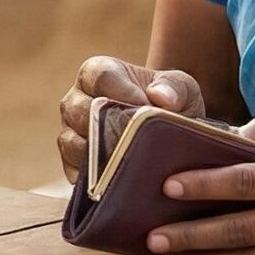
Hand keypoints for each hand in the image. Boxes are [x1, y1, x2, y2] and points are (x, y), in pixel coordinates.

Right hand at [56, 56, 201, 184]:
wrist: (167, 134)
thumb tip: (159, 97)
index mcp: (99, 72)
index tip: (144, 106)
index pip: (99, 76)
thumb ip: (175, 87)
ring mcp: (71, 130)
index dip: (120, 91)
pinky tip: (114, 182)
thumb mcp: (183, 90)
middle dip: (108, 126)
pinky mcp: (71, 160)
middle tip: (136, 141)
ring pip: (72, 142)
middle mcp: (77, 99)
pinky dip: (92, 179)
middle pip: (80, 110)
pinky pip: (74, 170)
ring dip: (99, 155)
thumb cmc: (171, 104)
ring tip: (127, 163)